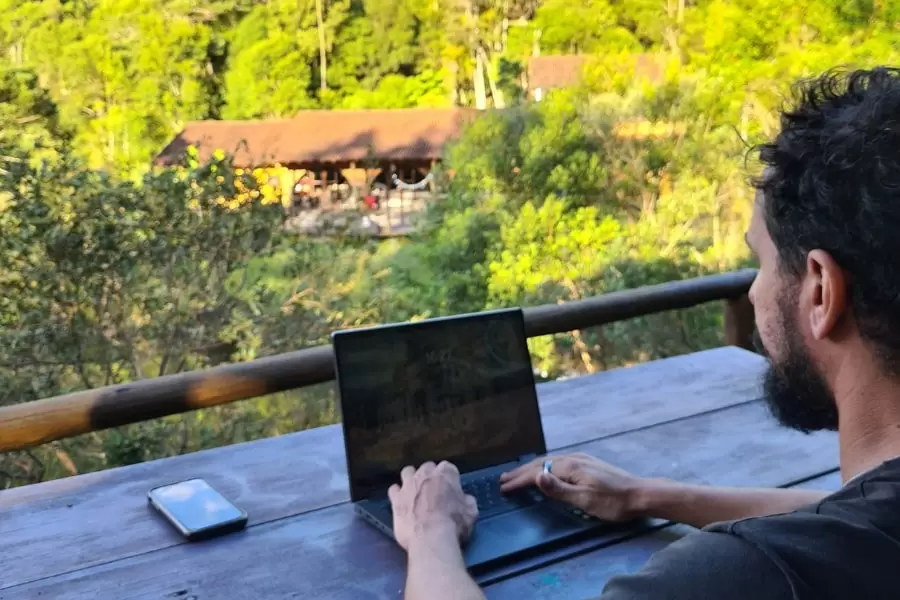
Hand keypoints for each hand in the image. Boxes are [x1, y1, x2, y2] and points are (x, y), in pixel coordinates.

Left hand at [389, 461, 478, 551]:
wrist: (430, 537)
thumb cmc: (454, 523)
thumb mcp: (471, 512)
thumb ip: (467, 501)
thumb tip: (465, 500)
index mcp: (446, 473)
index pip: (448, 468)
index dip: (450, 479)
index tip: (451, 489)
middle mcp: (425, 474)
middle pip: (427, 467)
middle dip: (430, 475)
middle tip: (434, 490)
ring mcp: (408, 484)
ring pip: (408, 472)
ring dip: (412, 479)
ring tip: (415, 491)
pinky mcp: (395, 498)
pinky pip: (393, 489)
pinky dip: (397, 493)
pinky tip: (401, 501)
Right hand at [499, 452, 643, 520]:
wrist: (640, 494)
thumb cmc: (612, 502)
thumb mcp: (585, 500)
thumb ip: (559, 489)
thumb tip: (536, 475)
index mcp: (570, 467)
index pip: (537, 472)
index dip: (519, 480)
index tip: (503, 487)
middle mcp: (573, 458)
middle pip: (541, 463)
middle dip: (520, 472)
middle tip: (503, 480)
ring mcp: (581, 459)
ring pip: (549, 461)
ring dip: (531, 469)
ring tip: (518, 475)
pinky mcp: (587, 464)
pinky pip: (557, 462)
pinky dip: (544, 467)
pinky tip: (545, 472)